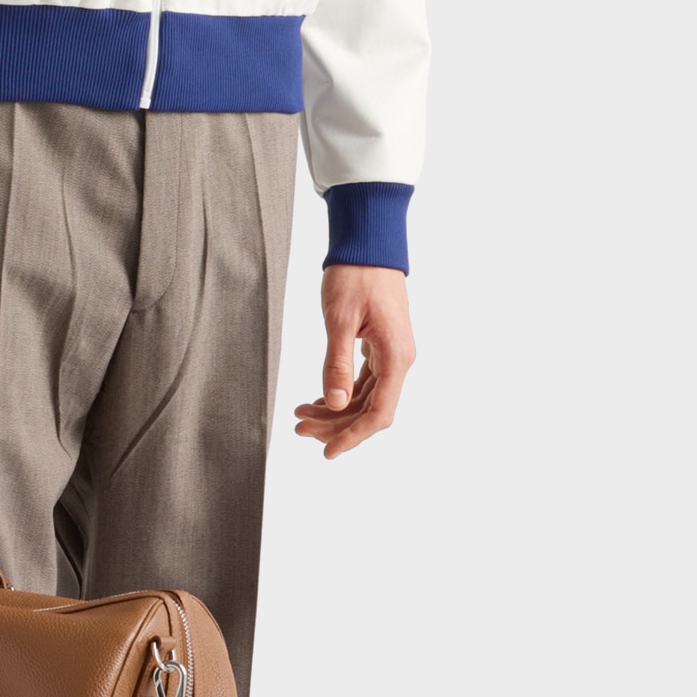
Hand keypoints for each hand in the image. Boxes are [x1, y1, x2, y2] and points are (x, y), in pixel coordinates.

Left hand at [293, 265, 414, 459]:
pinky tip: (320, 398)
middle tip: (298, 428)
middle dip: (335, 424)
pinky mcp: (380, 346)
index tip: (328, 453)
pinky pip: (363, 381)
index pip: (378, 414)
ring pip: (365, 397)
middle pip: (369, 409)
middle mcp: (398, 360)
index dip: (353, 437)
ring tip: (301, 415)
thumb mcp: (340, 320)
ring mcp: (391, 354)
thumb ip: (337, 365)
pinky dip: (341, 392)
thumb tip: (336, 404)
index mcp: (395, 357)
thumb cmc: (356, 275)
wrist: (369, 243)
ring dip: (335, 410)